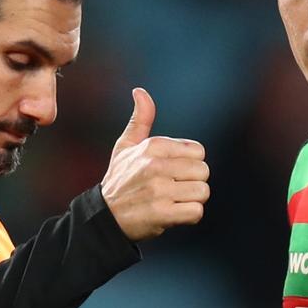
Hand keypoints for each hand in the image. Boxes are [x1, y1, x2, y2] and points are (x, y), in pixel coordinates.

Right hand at [101, 88, 209, 241]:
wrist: (104, 216)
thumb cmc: (120, 179)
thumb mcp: (126, 146)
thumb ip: (140, 119)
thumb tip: (140, 91)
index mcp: (152, 147)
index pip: (198, 151)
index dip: (190, 164)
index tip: (173, 172)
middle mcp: (155, 166)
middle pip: (204, 172)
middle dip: (193, 182)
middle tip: (174, 189)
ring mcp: (158, 190)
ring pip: (202, 192)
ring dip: (192, 200)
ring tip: (174, 201)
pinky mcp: (161, 214)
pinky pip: (196, 212)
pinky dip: (189, 216)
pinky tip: (174, 214)